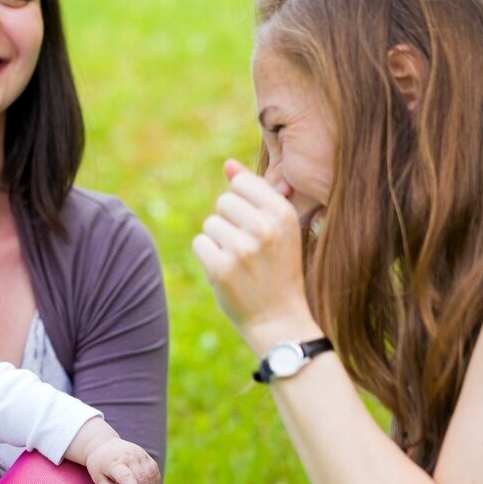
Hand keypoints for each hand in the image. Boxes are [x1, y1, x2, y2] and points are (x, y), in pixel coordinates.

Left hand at [85, 438, 161, 483]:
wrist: (103, 444)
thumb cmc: (99, 465)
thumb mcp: (98, 479)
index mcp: (114, 463)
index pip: (126, 477)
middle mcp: (128, 456)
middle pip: (142, 478)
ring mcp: (138, 454)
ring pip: (151, 474)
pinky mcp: (144, 454)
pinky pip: (154, 469)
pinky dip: (156, 482)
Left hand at [192, 159, 315, 349]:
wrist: (279, 319)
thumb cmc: (278, 268)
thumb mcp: (277, 227)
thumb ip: (255, 192)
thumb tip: (227, 164)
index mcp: (283, 212)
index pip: (242, 183)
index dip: (242, 204)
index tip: (255, 227)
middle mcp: (264, 227)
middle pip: (223, 202)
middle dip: (229, 222)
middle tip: (248, 249)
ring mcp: (242, 249)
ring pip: (210, 223)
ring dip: (218, 241)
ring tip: (240, 262)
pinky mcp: (220, 268)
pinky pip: (200, 243)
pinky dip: (209, 257)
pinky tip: (228, 272)